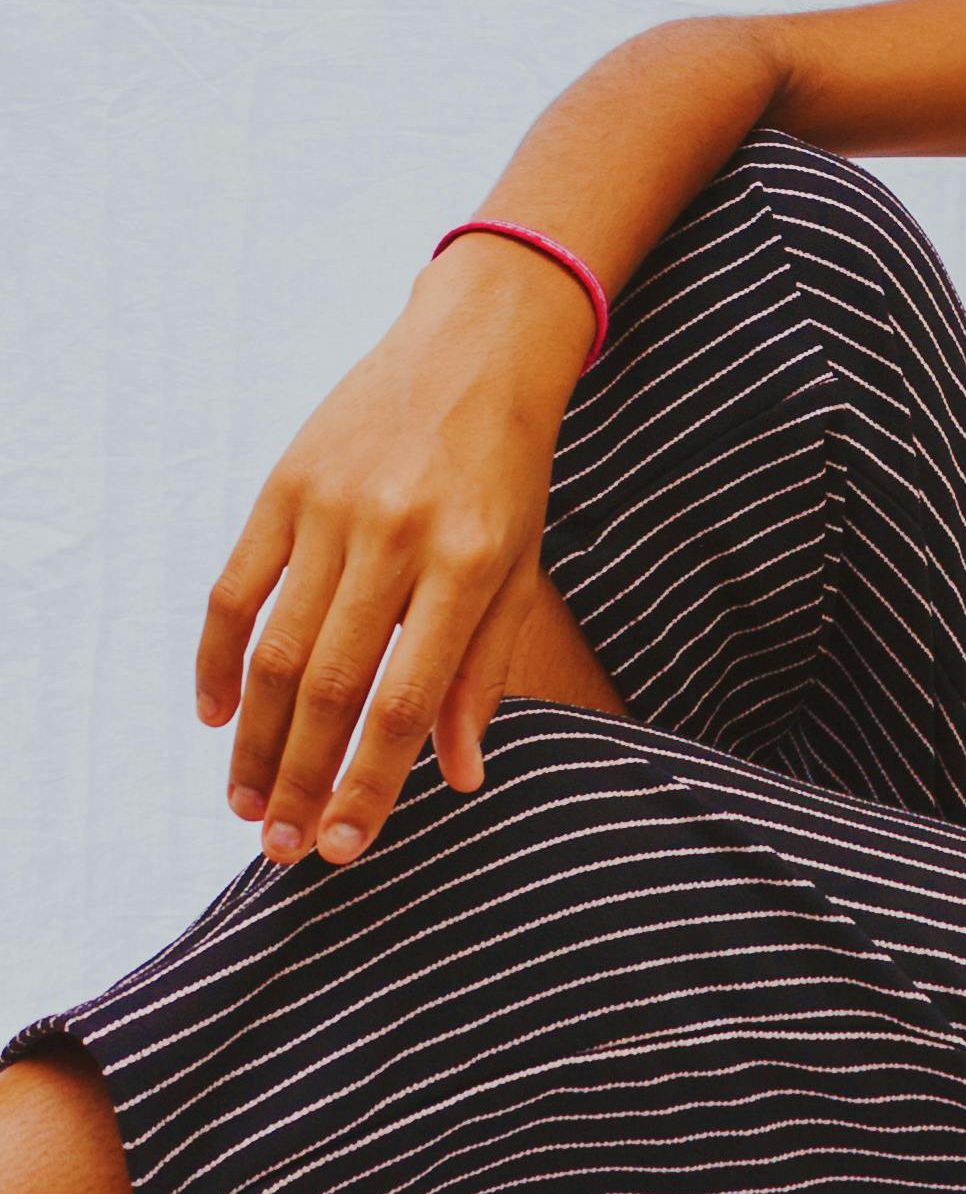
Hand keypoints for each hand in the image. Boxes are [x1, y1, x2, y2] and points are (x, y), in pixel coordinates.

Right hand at [195, 242, 596, 871]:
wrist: (476, 344)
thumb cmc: (509, 470)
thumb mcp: (522, 564)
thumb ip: (483, 670)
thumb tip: (458, 778)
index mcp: (470, 562)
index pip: (405, 701)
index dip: (369, 785)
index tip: (342, 848)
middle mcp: (397, 536)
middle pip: (332, 686)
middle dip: (299, 779)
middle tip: (279, 849)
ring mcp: (333, 508)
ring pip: (275, 649)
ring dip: (254, 738)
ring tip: (244, 805)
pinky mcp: (284, 485)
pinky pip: (234, 589)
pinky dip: (215, 659)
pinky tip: (214, 716)